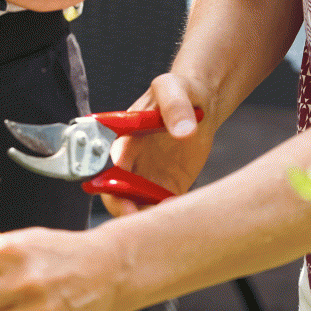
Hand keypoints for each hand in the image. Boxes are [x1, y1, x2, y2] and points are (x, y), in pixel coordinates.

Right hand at [102, 72, 214, 216]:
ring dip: (147, 216)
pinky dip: (168, 215)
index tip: (125, 203)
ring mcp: (149, 175)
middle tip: (145, 221)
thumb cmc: (181, 89)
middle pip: (118, 194)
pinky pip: (162, 207)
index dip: (112, 190)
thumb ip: (175, 105)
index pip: (108, 170)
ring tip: (169, 218)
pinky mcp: (169, 185)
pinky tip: (181, 214)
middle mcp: (132, 161)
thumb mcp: (175, 88)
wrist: (203, 101)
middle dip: (125, 211)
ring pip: (139, 206)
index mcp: (124, 139)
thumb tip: (183, 129)